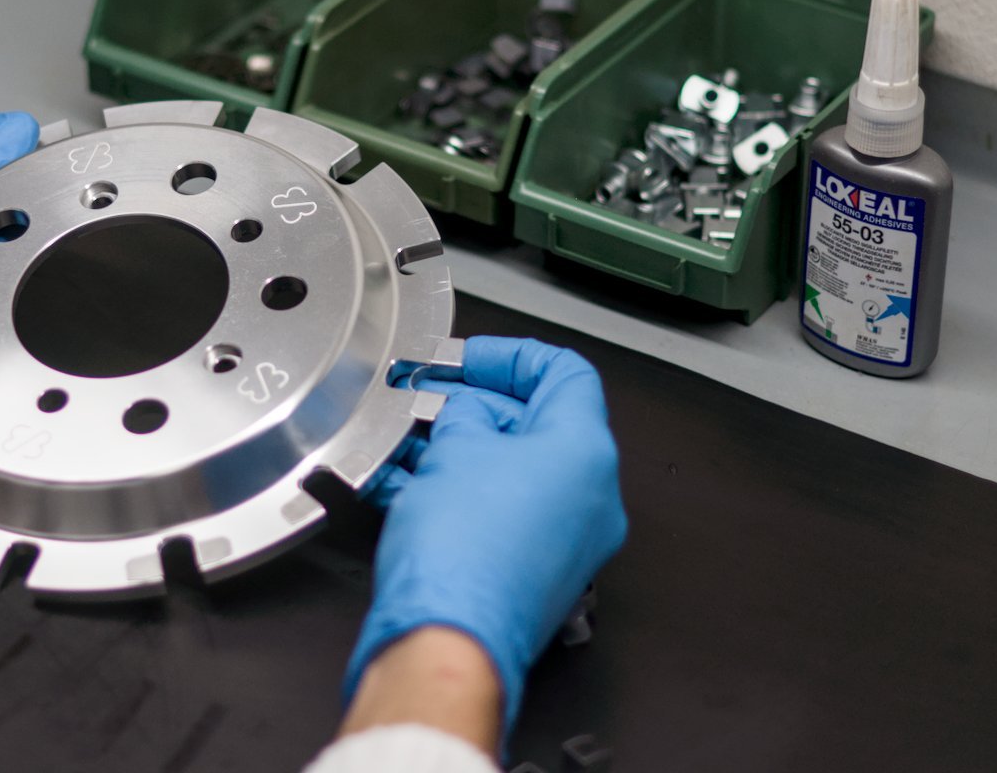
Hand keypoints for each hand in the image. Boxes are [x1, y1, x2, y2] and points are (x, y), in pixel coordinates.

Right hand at [345, 336, 626, 735]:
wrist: (448, 641)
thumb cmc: (462, 552)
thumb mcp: (454, 447)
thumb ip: (466, 415)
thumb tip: (466, 417)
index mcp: (586, 453)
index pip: (565, 373)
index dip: (512, 355)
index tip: (470, 357)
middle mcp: (590, 498)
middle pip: (537, 424)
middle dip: (474, 406)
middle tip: (425, 398)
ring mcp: (566, 541)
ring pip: (513, 471)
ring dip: (459, 450)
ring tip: (405, 441)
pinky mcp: (534, 574)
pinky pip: (501, 513)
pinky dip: (460, 492)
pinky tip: (407, 484)